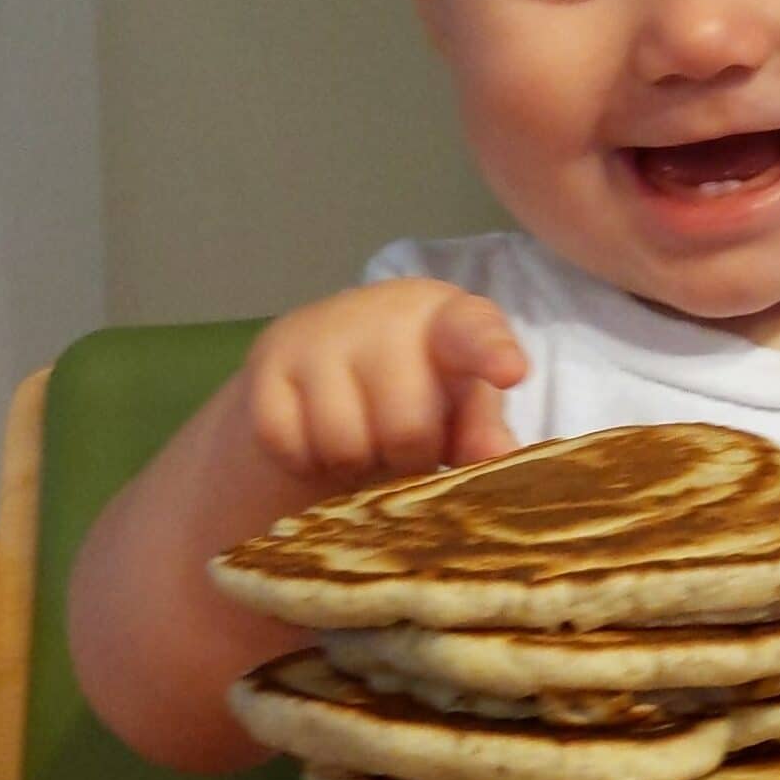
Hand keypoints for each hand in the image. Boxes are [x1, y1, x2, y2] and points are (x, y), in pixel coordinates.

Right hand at [246, 280, 525, 481]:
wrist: (330, 355)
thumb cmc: (419, 386)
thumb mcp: (460, 406)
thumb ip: (482, 431)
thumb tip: (502, 458)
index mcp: (449, 320)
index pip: (474, 333)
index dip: (492, 352)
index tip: (510, 371)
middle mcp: (383, 315)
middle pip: (405, 425)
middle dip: (408, 456)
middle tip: (405, 447)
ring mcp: (319, 336)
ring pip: (342, 444)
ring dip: (356, 464)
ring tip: (364, 443)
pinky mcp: (268, 364)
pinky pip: (288, 445)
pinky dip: (306, 461)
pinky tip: (320, 440)